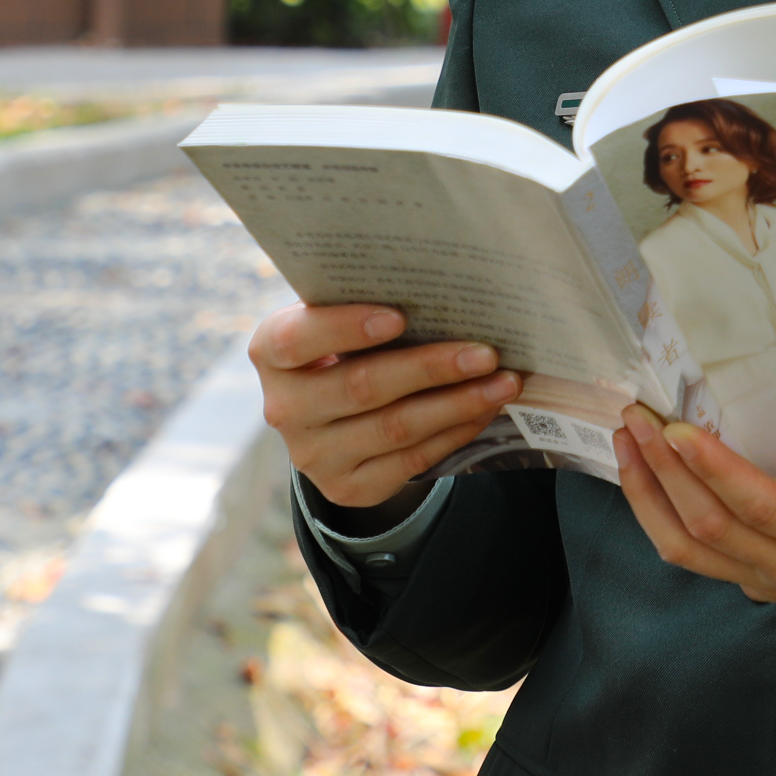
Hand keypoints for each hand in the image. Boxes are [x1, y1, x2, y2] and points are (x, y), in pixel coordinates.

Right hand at [250, 302, 522, 513]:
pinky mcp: (347, 487)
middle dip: (430, 368)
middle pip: (362, 387)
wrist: (332, 414)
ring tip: (504, 382)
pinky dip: (455, 432)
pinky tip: (486, 410)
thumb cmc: (346, 343)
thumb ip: (369, 300)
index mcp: (271, 352)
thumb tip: (448, 288)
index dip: (346, 328)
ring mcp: (313, 455)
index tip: (400, 316)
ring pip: (395, 428)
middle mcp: (284, 408)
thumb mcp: (340, 317)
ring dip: (457, 404)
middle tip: (486, 352)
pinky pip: (411, 460)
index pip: (297, 339)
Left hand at [615, 405, 775, 624]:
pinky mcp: (760, 587)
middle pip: (709, 528)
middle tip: (638, 416)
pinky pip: (697, 556)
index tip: (679, 428)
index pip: (761, 506)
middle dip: (663, 469)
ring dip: (648, 494)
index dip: (714, 468)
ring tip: (627, 443)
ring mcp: (774, 586)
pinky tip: (649, 479)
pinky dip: (663, 515)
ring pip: (688, 550)